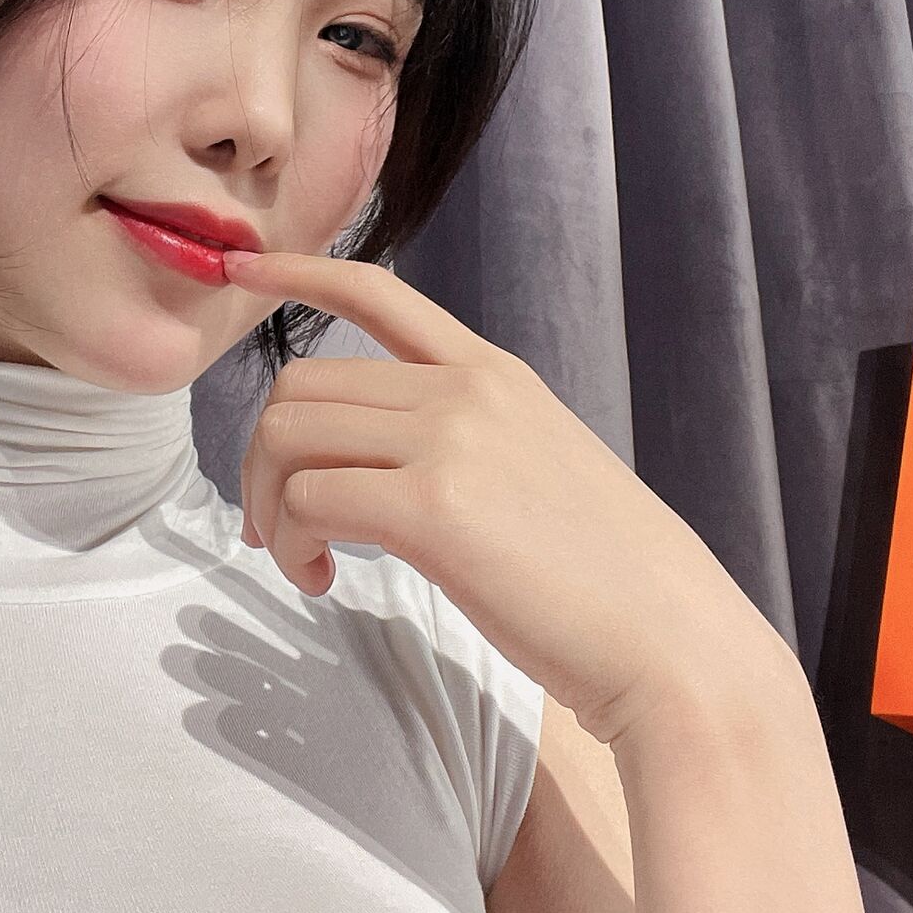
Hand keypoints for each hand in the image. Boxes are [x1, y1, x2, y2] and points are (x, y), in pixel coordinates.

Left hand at [223, 249, 791, 750]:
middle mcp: (466, 390)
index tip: (239, 267)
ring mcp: (450, 443)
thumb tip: (388, 468)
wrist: (673, 645)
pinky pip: (308, 499)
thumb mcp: (542, 470)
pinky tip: (322, 580)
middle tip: (279, 531)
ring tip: (302, 562)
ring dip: (269, 505)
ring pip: (288, 436)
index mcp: (493, 374)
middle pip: (300, 384)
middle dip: (262, 458)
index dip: (295, 270)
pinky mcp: (432, 510)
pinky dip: (292, 543)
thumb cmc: (609, 584)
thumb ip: (469, 443)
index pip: (376, 289)